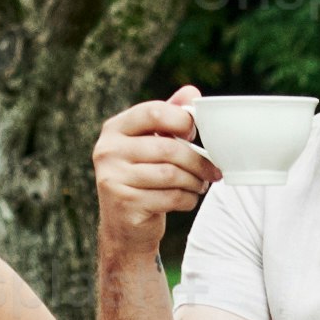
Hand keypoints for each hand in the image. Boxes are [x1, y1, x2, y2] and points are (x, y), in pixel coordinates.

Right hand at [92, 88, 215, 258]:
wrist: (124, 226)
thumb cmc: (143, 177)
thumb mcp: (152, 142)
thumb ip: (170, 116)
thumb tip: (191, 93)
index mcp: (115, 129)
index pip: (154, 112)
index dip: (182, 121)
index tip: (194, 134)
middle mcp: (107, 150)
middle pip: (168, 148)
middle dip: (197, 161)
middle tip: (212, 170)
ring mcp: (113, 178)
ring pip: (171, 174)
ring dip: (195, 181)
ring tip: (200, 184)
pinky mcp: (124, 203)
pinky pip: (169, 197)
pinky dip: (187, 199)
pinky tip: (187, 198)